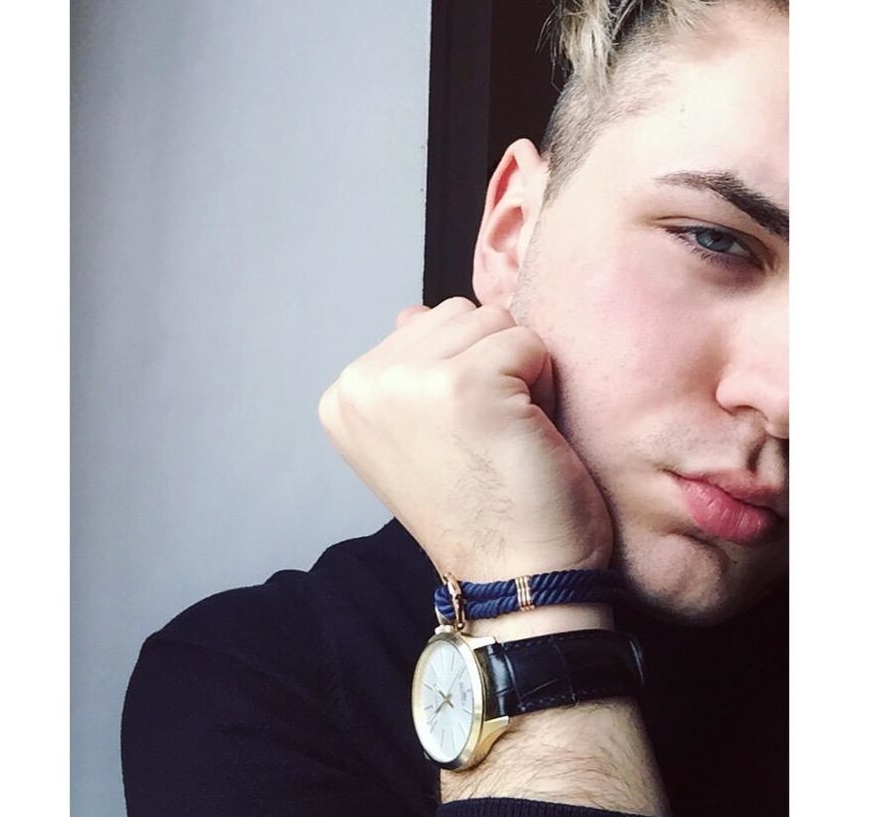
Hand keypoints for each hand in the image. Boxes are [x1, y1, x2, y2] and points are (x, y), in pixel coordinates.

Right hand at [318, 297, 611, 582]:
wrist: (514, 578)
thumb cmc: (478, 507)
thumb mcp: (416, 432)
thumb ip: (407, 366)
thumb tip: (410, 312)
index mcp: (345, 395)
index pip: (423, 324)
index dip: (463, 371)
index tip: (459, 437)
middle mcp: (362, 383)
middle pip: (459, 314)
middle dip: (491, 363)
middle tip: (489, 434)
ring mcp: (409, 381)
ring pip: (494, 320)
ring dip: (519, 372)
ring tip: (506, 433)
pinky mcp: (466, 384)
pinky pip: (530, 343)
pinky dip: (546, 386)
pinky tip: (526, 436)